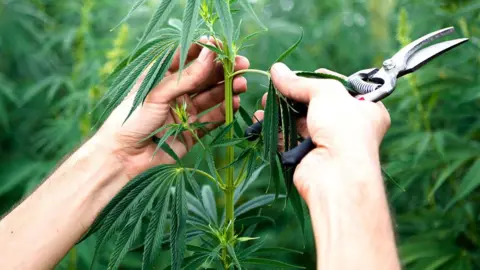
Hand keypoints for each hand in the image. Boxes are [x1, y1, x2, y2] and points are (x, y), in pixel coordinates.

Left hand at [95, 37, 249, 177]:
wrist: (123, 157)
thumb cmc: (131, 119)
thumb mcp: (157, 93)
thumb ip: (186, 77)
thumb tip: (210, 55)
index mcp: (162, 76)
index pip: (187, 57)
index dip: (205, 50)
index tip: (222, 46)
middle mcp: (175, 92)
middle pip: (204, 77)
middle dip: (223, 70)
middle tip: (242, 65)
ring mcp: (184, 111)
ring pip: (211, 96)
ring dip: (227, 89)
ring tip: (241, 84)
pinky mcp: (191, 131)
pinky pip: (212, 119)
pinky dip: (224, 111)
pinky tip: (234, 103)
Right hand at [253, 63, 389, 202]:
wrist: (337, 176)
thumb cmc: (343, 128)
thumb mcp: (326, 93)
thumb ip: (299, 82)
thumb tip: (277, 70)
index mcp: (366, 107)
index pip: (340, 86)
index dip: (318, 79)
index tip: (299, 75)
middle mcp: (349, 125)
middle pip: (316, 103)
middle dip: (292, 95)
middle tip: (272, 89)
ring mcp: (328, 143)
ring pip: (300, 121)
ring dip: (280, 111)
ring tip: (262, 103)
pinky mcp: (309, 157)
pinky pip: (289, 139)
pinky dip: (274, 129)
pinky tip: (259, 120)